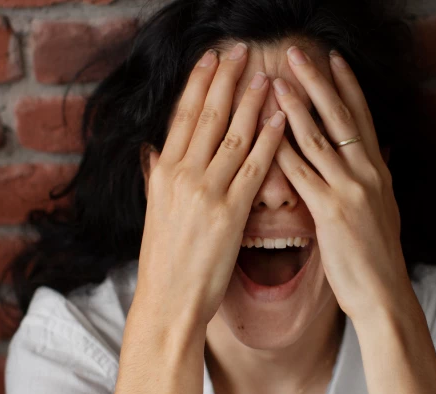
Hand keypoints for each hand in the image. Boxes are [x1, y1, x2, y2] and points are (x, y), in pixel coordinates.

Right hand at [135, 43, 286, 329]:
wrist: (168, 300)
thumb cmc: (163, 262)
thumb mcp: (153, 213)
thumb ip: (154, 178)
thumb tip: (153, 152)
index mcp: (162, 173)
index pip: (182, 118)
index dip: (199, 84)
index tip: (212, 60)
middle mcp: (182, 176)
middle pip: (208, 117)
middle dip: (227, 81)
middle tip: (242, 51)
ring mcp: (206, 193)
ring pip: (233, 136)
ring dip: (253, 103)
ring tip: (268, 77)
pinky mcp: (230, 214)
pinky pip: (254, 168)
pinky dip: (269, 141)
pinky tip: (282, 120)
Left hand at [272, 46, 412, 322]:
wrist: (384, 291)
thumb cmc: (378, 258)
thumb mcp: (384, 211)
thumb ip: (374, 182)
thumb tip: (373, 157)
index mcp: (379, 172)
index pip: (361, 119)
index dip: (347, 87)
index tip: (333, 60)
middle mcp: (368, 173)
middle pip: (340, 117)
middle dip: (318, 82)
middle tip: (298, 53)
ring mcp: (351, 190)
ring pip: (319, 139)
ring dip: (295, 107)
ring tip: (277, 80)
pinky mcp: (331, 212)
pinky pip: (302, 175)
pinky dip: (282, 153)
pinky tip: (265, 135)